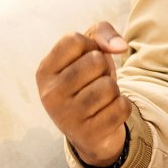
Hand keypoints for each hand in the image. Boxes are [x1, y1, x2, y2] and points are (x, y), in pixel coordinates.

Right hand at [36, 21, 131, 167]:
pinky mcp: (87, 134)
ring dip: (113, 89)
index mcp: (44, 71)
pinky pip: (121, 107)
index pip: (74, 40)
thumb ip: (102, 32)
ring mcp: (66, 117)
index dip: (90, 45)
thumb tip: (120, 46)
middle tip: (95, 82)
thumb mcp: (88, 51)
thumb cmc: (88, 81)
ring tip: (101, 98)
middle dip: (104, 69)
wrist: (89, 131)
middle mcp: (50, 94)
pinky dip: (122, 107)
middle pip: (96, 61)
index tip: (85, 60)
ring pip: (109, 86)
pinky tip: (107, 113)